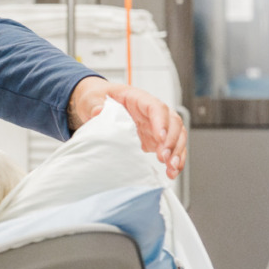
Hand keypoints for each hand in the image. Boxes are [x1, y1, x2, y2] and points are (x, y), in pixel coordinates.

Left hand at [68, 76, 187, 178]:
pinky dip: (173, 160)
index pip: (156, 107)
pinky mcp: (153, 139)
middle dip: (172, 141)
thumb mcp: (92, 98)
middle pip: (172, 122)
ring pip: (176, 136)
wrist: (97, 104)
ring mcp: (154, 125)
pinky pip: (170, 148)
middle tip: (164, 156)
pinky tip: (172, 171)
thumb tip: (98, 111)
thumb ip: (95, 104)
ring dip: (177, 153)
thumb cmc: (99, 97)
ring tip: (172, 167)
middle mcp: (151, 112)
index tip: (160, 136)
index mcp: (138, 98)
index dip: (161, 122)